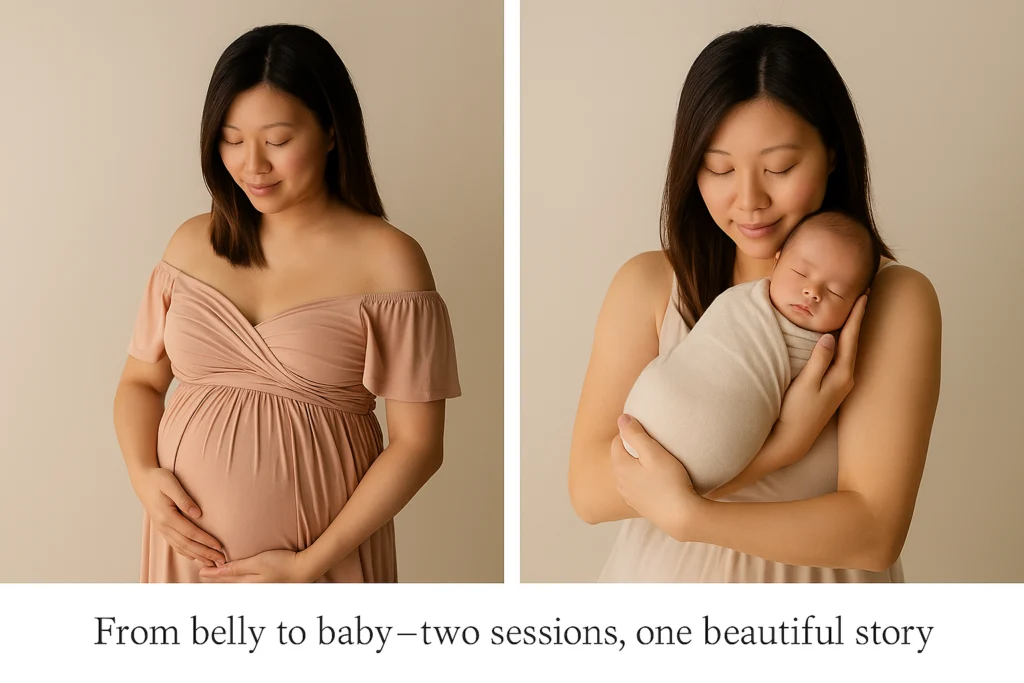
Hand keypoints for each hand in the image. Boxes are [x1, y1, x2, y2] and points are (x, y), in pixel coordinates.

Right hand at [129, 467, 224, 567]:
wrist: (142, 480)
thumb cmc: (158, 479)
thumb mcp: (171, 484)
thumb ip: (184, 499)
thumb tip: (198, 514)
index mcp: (167, 517)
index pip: (191, 533)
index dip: (206, 541)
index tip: (219, 546)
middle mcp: (164, 526)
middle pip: (187, 545)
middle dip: (205, 554)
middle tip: (221, 561)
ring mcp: (162, 529)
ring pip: (182, 548)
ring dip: (198, 556)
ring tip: (212, 563)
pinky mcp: (163, 528)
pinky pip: (175, 545)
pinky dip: (187, 553)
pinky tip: (196, 557)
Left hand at [197, 549, 318, 582]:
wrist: (305, 569)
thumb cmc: (281, 563)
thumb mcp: (256, 562)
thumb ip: (236, 568)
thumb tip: (216, 570)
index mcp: (247, 585)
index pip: (224, 581)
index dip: (212, 575)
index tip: (200, 571)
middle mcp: (252, 590)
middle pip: (229, 587)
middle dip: (216, 582)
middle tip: (203, 576)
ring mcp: (260, 590)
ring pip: (237, 588)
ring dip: (226, 583)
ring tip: (216, 580)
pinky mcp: (267, 587)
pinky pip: (246, 587)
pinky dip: (238, 584)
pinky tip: (237, 582)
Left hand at [610, 415, 703, 540]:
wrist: (682, 517)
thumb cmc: (670, 482)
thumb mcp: (653, 452)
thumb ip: (635, 434)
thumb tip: (622, 418)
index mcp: (620, 466)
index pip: (618, 440)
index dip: (632, 433)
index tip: (650, 434)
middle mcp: (619, 482)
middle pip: (622, 456)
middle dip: (634, 449)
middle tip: (655, 446)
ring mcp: (628, 495)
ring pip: (629, 472)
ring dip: (638, 465)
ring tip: (658, 463)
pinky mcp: (639, 505)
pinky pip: (637, 486)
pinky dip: (643, 480)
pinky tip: (659, 481)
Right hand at [777, 292, 869, 453]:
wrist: (792, 440)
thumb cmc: (796, 413)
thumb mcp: (806, 384)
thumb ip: (819, 360)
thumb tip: (829, 337)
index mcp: (842, 375)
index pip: (851, 338)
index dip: (857, 316)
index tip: (864, 295)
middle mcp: (846, 379)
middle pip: (854, 342)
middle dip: (858, 319)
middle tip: (864, 296)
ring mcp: (839, 385)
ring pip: (848, 350)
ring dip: (851, 330)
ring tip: (854, 312)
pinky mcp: (831, 388)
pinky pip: (840, 358)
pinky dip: (842, 343)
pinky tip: (838, 339)